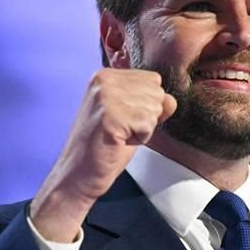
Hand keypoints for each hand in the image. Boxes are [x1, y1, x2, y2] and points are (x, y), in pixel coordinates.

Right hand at [29, 68, 176, 241]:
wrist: (78, 174)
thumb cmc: (105, 147)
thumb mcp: (132, 118)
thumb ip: (152, 104)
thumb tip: (171, 100)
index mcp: (106, 75)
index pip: (153, 79)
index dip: (147, 105)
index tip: (124, 119)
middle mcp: (104, 80)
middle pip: (156, 92)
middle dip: (146, 117)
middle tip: (121, 130)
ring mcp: (105, 96)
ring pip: (154, 108)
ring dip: (143, 129)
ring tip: (119, 136)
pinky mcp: (109, 115)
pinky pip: (148, 123)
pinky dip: (140, 138)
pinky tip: (120, 142)